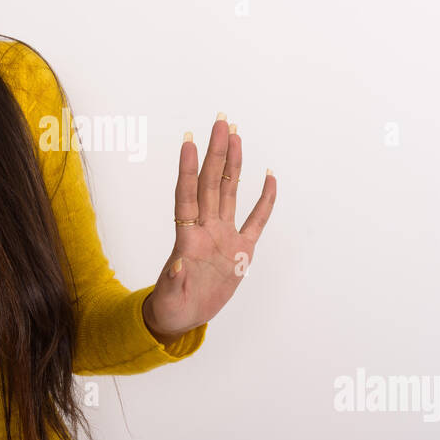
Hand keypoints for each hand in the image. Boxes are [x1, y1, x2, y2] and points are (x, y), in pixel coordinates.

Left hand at [142, 113, 276, 339]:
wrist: (183, 317)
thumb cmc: (171, 307)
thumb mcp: (170, 299)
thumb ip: (173, 282)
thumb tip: (175, 265)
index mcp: (187, 238)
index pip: (187, 196)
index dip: (189, 170)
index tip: (189, 142)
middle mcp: (205, 229)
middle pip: (211, 184)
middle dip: (216, 152)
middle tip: (221, 122)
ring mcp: (224, 236)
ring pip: (230, 192)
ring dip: (233, 164)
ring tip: (236, 136)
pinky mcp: (240, 250)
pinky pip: (256, 220)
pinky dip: (264, 200)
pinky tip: (269, 177)